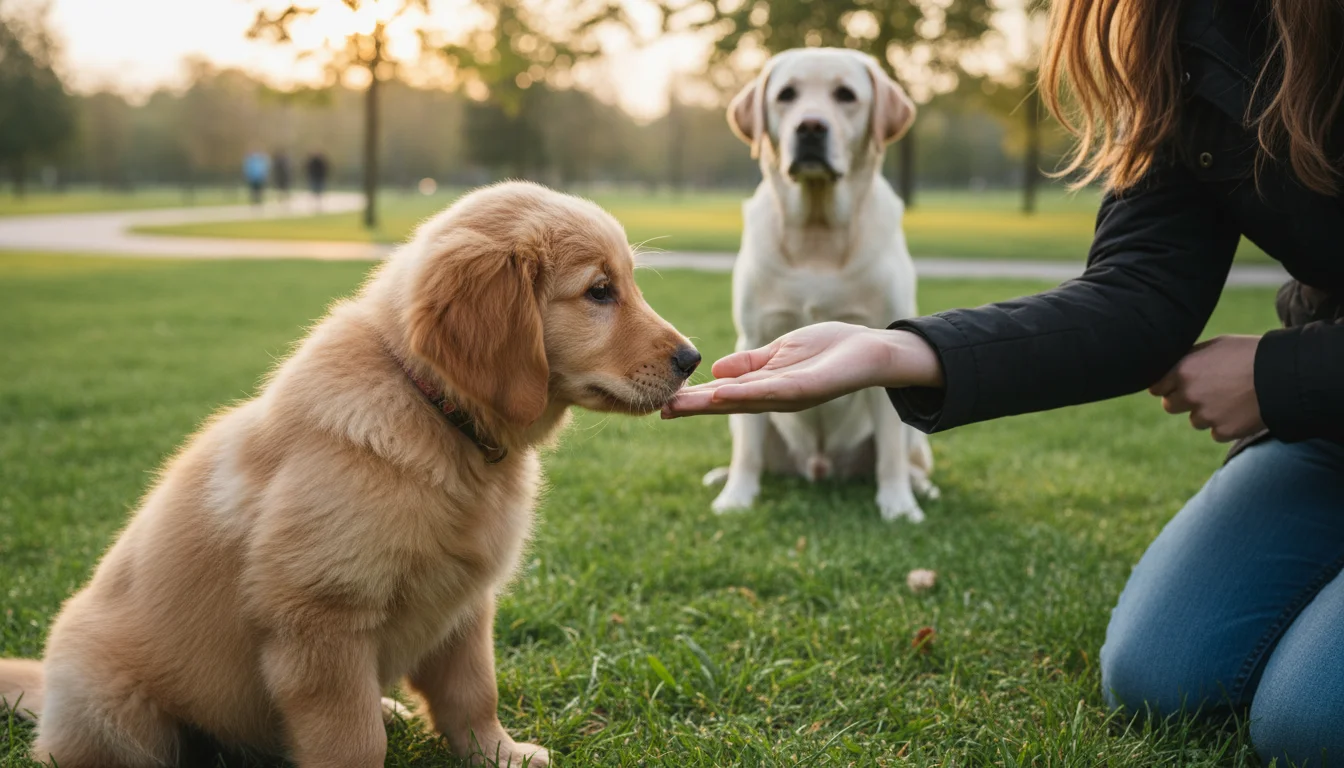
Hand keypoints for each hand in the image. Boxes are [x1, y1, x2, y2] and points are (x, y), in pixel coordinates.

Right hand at [662, 323, 941, 417]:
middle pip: (726, 404)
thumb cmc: (829, 349)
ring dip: (711, 404)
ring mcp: (788, 396)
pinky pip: (771, 392)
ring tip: (682, 404)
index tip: (665, 400)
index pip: (723, 394)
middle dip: (694, 406)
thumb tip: (714, 372)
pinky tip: (722, 392)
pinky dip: (745, 393)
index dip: (694, 398)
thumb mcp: (780, 352)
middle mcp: (772, 398)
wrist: (869, 350)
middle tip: (660, 410)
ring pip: (743, 401)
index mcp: (765, 387)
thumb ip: (750, 363)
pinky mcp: (805, 389)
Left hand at [1149, 335, 1264, 442]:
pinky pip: (1216, 432)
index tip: (1176, 383)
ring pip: (1195, 420)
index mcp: (1182, 370)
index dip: (1167, 385)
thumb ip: (1187, 360)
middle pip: (1170, 405)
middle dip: (1184, 400)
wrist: (1284, 374)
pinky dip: (1225, 425)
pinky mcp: (1223, 431)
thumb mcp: (1214, 347)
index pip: (1155, 387)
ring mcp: (1205, 415)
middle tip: (1206, 390)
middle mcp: (1189, 394)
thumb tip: (1166, 370)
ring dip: (1207, 413)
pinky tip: (1241, 409)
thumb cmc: (1248, 354)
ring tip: (1231, 397)